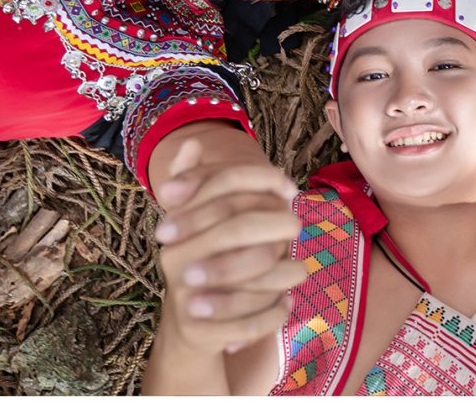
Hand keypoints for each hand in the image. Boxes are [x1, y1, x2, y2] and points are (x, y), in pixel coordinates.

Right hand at [153, 137, 307, 356]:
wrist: (186, 325)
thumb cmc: (202, 260)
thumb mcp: (196, 220)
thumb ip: (198, 183)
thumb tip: (192, 142)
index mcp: (176, 223)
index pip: (220, 186)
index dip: (260, 180)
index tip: (290, 188)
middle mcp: (174, 257)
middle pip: (236, 229)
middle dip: (276, 225)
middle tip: (298, 226)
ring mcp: (185, 296)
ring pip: (248, 279)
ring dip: (282, 274)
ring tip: (300, 270)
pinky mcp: (200, 332)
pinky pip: (248, 322)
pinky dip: (273, 313)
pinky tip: (288, 303)